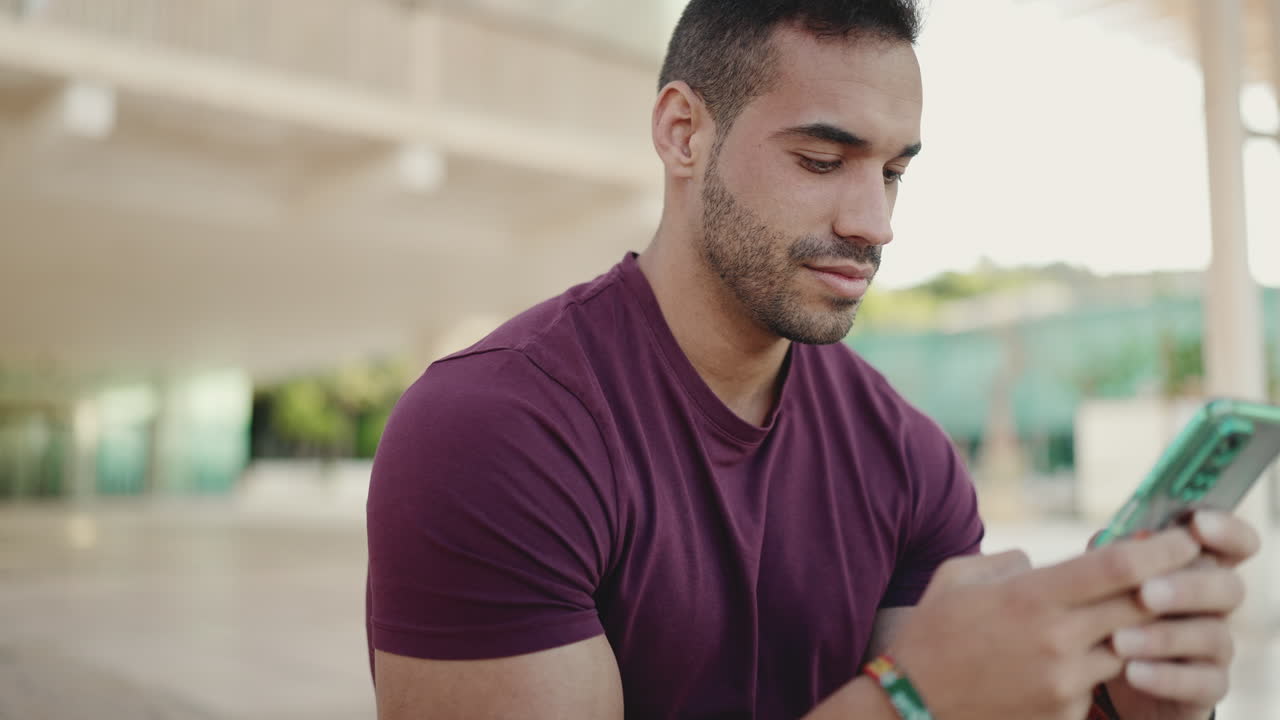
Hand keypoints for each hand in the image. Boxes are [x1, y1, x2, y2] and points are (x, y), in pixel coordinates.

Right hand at [888, 528, 1198, 719]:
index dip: (1162, 548)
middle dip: (1168, 586)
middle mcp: (1056, 640)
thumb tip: (1043, 564)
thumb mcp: (958, 577)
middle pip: (1141, 606)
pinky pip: (1100, 683)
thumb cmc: (930, 635)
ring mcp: (1065, 683)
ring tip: (1122, 616)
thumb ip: (1009, 562)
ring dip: (1135, 630)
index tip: (1183, 537)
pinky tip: (1070, 658)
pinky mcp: (1066, 714)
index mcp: (1030, 597)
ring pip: (1130, 647)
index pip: (1118, 566)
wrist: (912, 707)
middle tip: (1183, 571)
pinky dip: (1097, 666)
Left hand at [1102, 511, 1260, 719]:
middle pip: (1229, 588)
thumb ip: (1112, 558)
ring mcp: (1215, 646)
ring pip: (1212, 636)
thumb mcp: (1108, 582)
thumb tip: (1107, 539)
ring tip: (1119, 641)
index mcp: (1197, 567)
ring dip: (1165, 636)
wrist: (1108, 673)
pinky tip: (1133, 672)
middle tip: (1145, 593)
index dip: (1228, 530)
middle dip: (1188, 588)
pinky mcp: (1207, 686)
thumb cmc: (1112, 611)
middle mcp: (1215, 605)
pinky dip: (1166, 677)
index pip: (1234, 543)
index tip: (1197, 525)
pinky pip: (1202, 683)